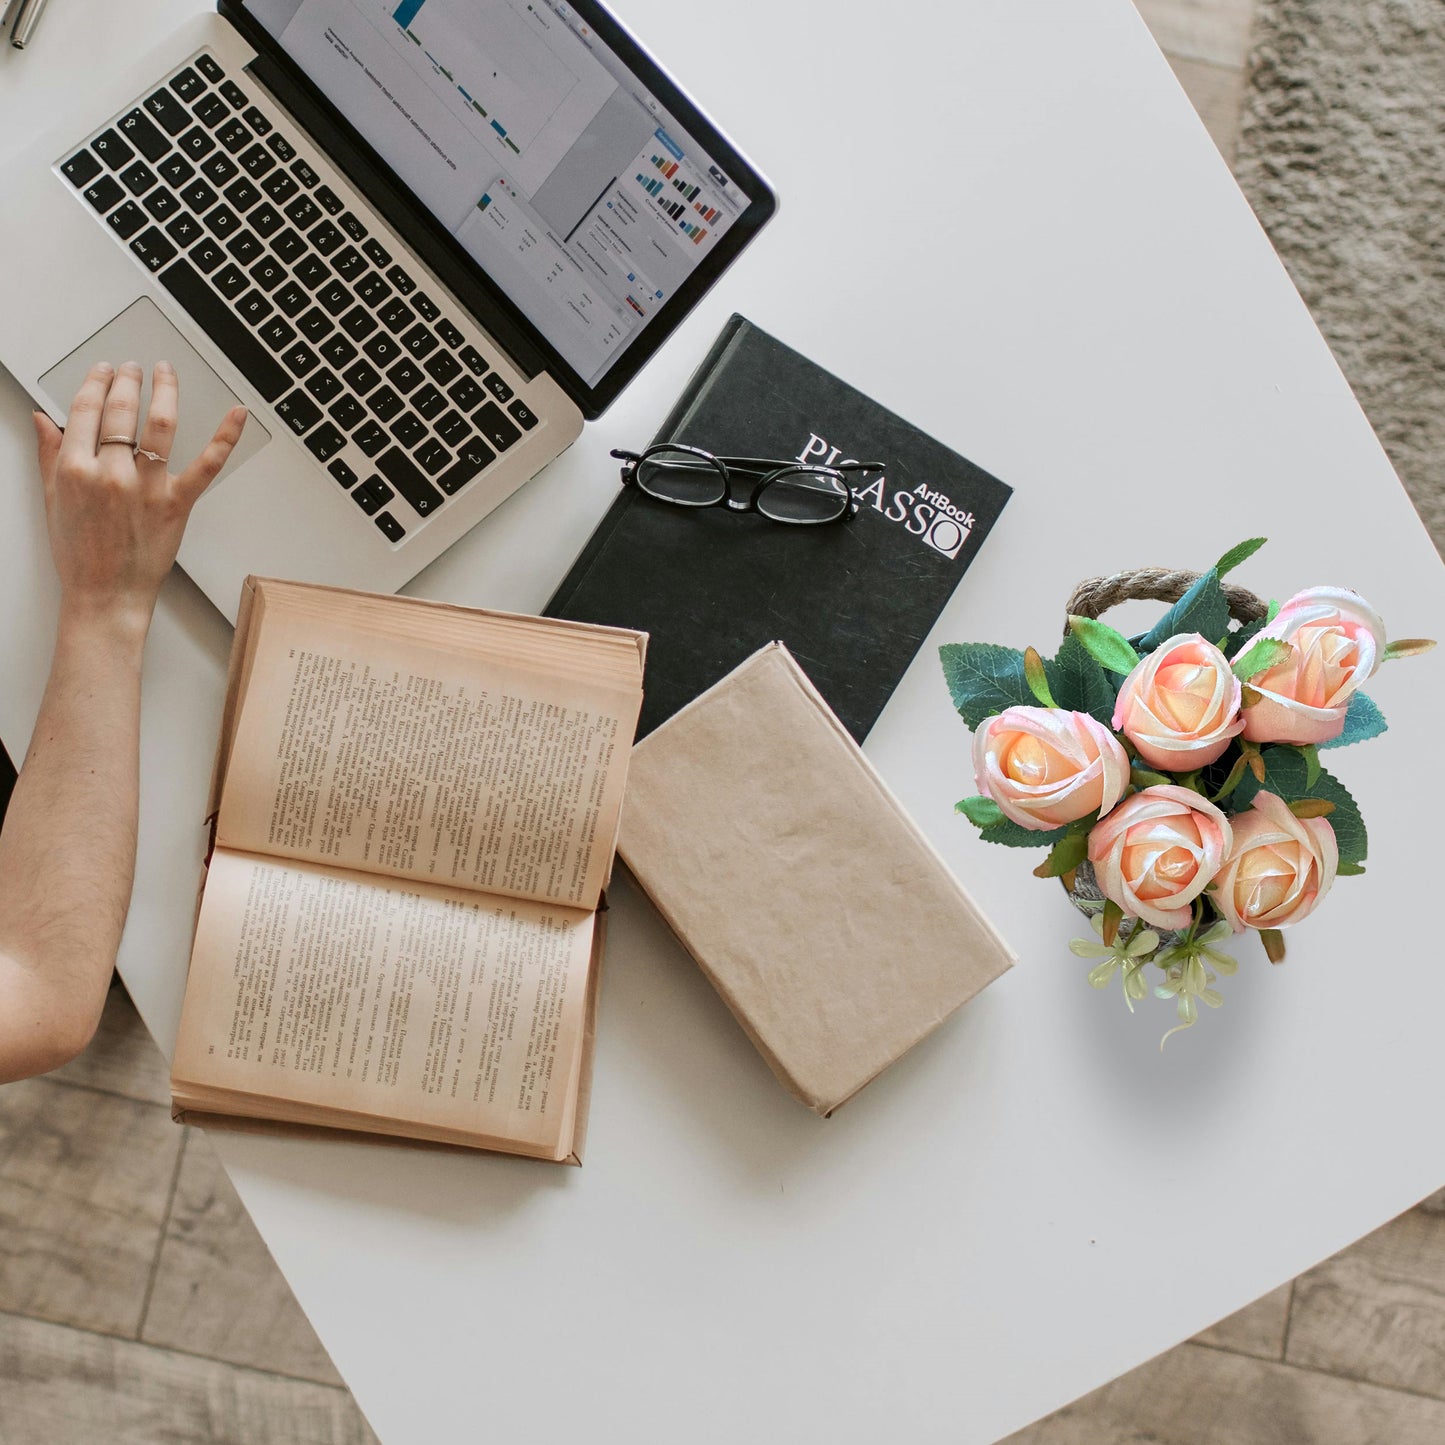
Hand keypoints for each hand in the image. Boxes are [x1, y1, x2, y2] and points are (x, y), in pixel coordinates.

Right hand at [33, 360, 246, 629]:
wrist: (106, 595)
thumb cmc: (80, 554)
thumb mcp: (53, 501)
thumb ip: (49, 455)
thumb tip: (43, 418)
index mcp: (75, 469)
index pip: (84, 410)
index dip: (95, 382)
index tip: (103, 370)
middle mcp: (111, 473)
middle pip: (121, 411)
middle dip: (128, 380)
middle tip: (133, 367)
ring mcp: (146, 487)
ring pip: (160, 425)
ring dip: (164, 390)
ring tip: (165, 372)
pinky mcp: (177, 504)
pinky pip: (206, 465)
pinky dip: (225, 437)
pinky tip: (237, 413)